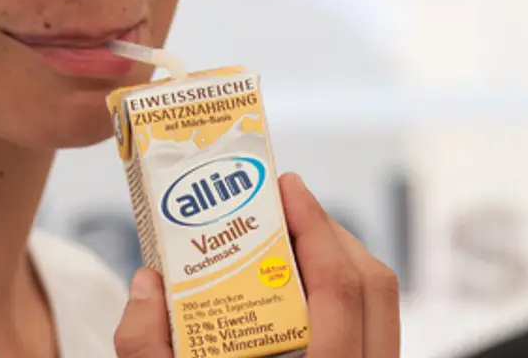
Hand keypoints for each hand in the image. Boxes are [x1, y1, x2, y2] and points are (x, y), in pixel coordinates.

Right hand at [114, 172, 399, 356]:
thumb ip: (145, 351)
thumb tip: (147, 283)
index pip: (344, 293)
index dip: (317, 228)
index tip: (285, 186)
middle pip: (375, 289)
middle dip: (329, 231)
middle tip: (281, 203)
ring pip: (382, 312)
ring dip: (338, 262)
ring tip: (288, 239)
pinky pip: (373, 335)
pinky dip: (341, 299)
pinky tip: (295, 296)